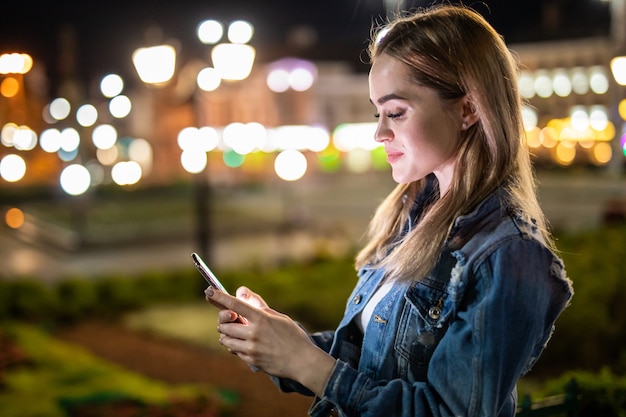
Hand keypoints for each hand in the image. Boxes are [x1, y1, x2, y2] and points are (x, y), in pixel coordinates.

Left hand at [205, 286, 334, 395]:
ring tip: (238, 333)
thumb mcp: (278, 316)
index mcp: (261, 318)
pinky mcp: (251, 361)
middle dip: (225, 322)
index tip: (208, 291)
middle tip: (232, 320)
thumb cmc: (292, 336)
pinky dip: (236, 346)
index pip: (235, 305)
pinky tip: (247, 345)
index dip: (219, 297)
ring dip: (227, 335)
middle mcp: (254, 333)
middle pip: (225, 325)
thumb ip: (258, 305)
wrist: (302, 361)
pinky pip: (234, 351)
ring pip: (226, 340)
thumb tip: (240, 291)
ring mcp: (251, 349)